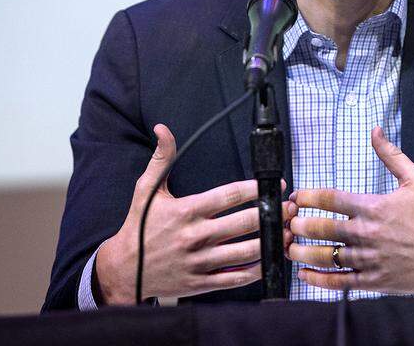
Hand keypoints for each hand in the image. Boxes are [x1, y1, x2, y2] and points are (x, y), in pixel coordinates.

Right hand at [96, 123, 296, 302]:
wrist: (123, 270)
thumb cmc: (138, 227)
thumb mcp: (146, 190)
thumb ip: (161, 158)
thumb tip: (162, 129)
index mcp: (187, 211)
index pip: (230, 195)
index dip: (257, 188)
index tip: (275, 184)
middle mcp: (196, 236)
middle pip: (245, 223)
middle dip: (273, 213)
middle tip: (290, 207)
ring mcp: (200, 262)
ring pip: (246, 252)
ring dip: (272, 242)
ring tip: (288, 232)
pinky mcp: (201, 283)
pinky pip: (236, 278)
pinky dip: (256, 270)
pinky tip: (268, 260)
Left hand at [287, 127, 413, 293]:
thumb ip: (391, 155)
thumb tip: (375, 131)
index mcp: (373, 207)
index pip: (331, 199)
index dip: (308, 197)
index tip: (296, 198)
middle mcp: (367, 233)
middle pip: (322, 228)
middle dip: (299, 225)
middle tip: (288, 223)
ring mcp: (368, 258)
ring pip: (326, 256)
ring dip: (302, 252)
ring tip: (289, 248)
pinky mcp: (372, 279)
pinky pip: (339, 282)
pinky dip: (318, 279)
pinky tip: (304, 274)